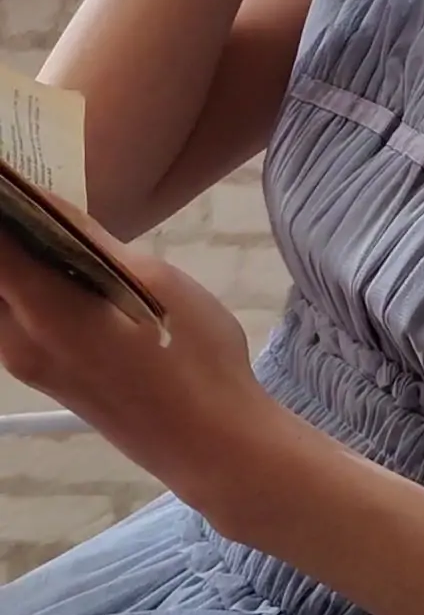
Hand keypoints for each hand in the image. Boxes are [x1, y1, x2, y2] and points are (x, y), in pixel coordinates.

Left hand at [0, 207, 268, 522]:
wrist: (212, 443)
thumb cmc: (192, 354)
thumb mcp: (151, 279)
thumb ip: (90, 241)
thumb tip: (45, 202)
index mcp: (44, 311)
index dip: (1, 201)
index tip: (13, 172)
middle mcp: (18, 341)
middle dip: (6, 229)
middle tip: (31, 189)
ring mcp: (28, 364)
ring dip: (12, 255)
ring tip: (46, 217)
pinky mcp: (45, 375)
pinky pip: (12, 316)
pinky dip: (20, 281)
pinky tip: (57, 258)